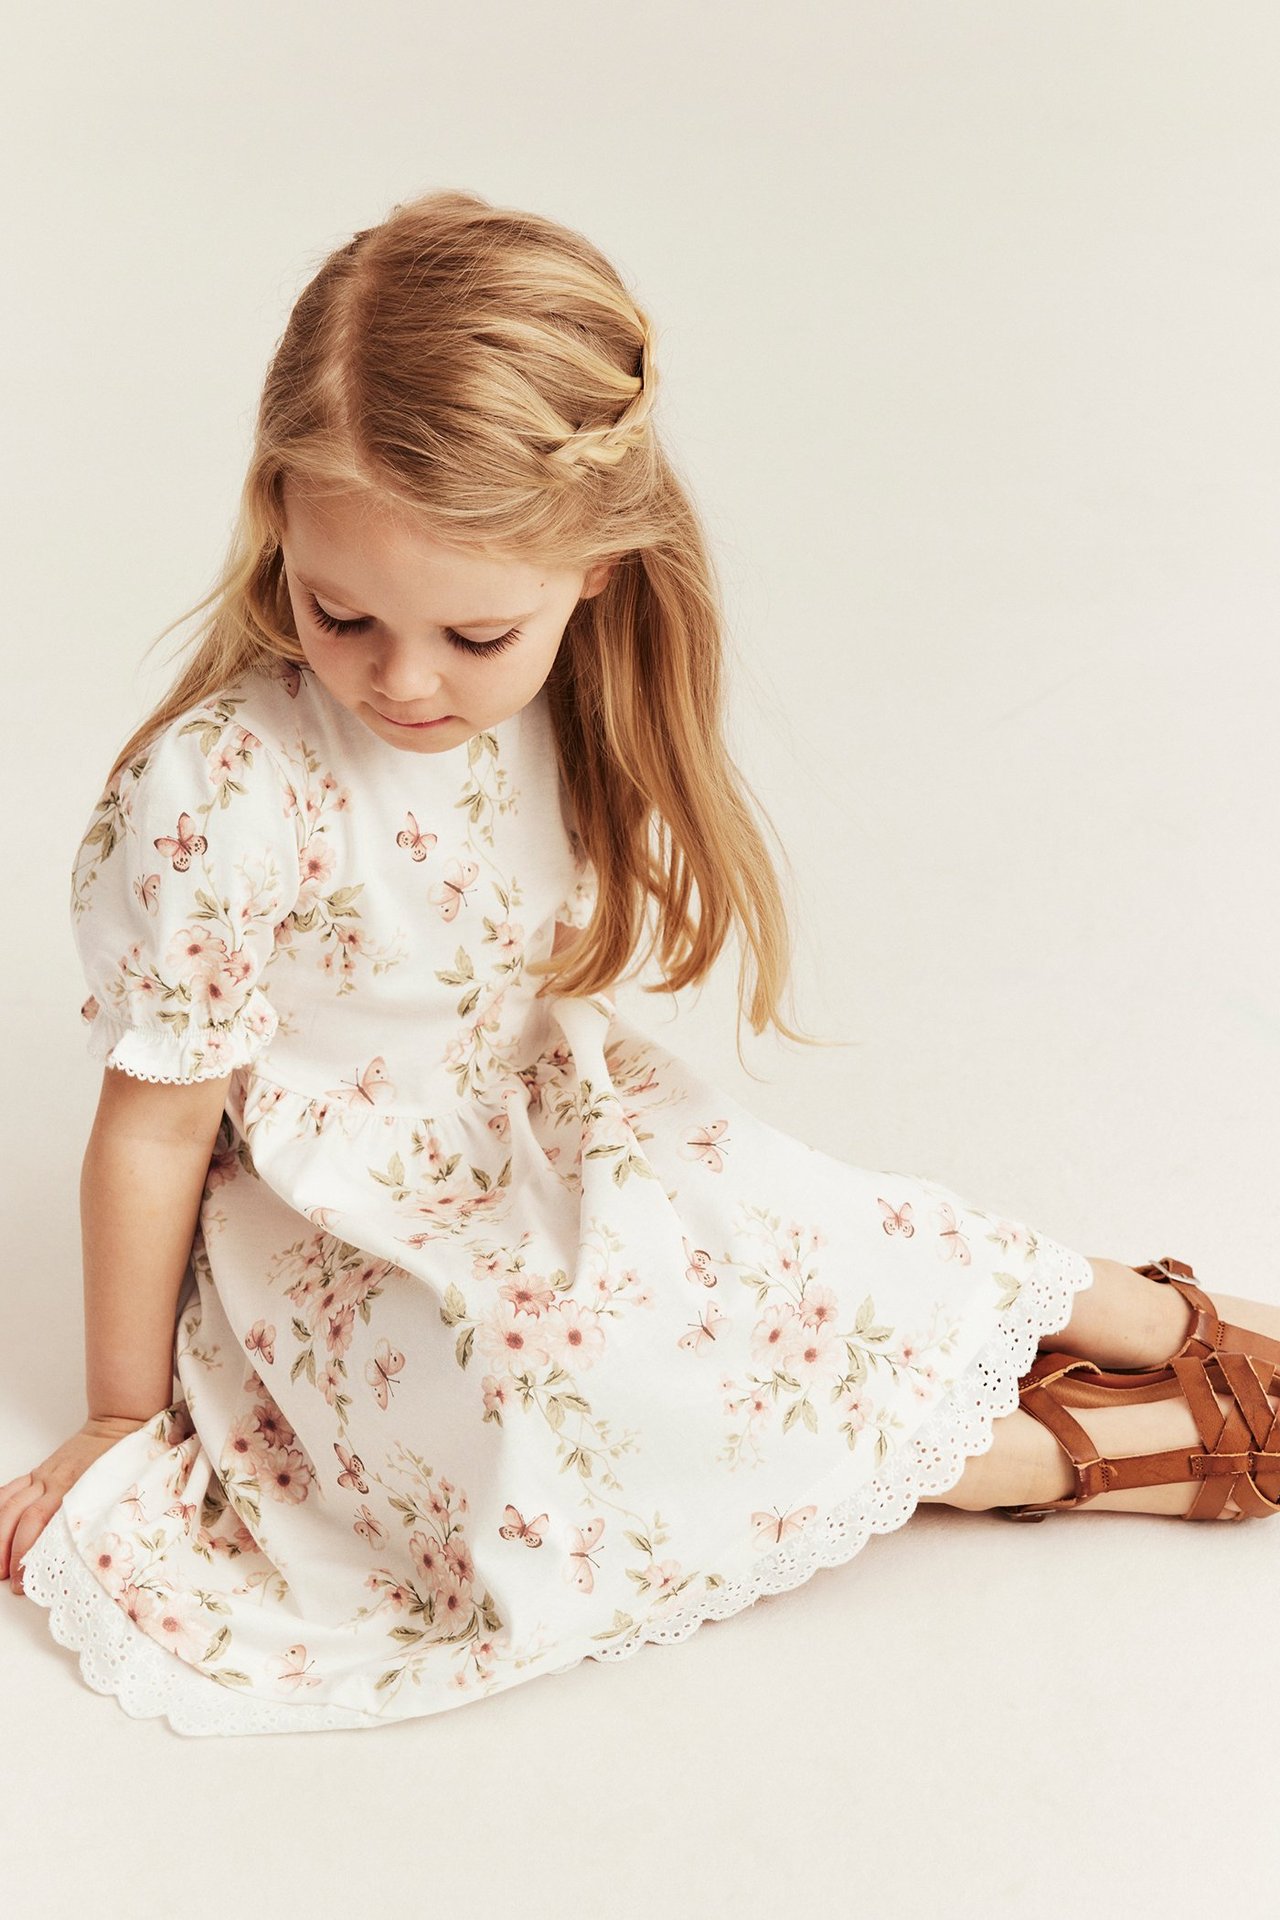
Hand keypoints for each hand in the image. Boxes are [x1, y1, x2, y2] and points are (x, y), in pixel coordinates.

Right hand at [0, 1415, 149, 1595]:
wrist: (117, 1422)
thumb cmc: (123, 1457)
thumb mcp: (120, 1490)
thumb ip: (105, 1516)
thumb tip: (101, 1551)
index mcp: (75, 1488)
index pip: (40, 1522)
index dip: (28, 1551)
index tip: (27, 1577)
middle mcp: (53, 1482)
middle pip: (21, 1518)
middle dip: (12, 1554)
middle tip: (13, 1582)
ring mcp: (42, 1476)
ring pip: (9, 1506)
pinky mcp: (38, 1472)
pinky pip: (9, 1490)